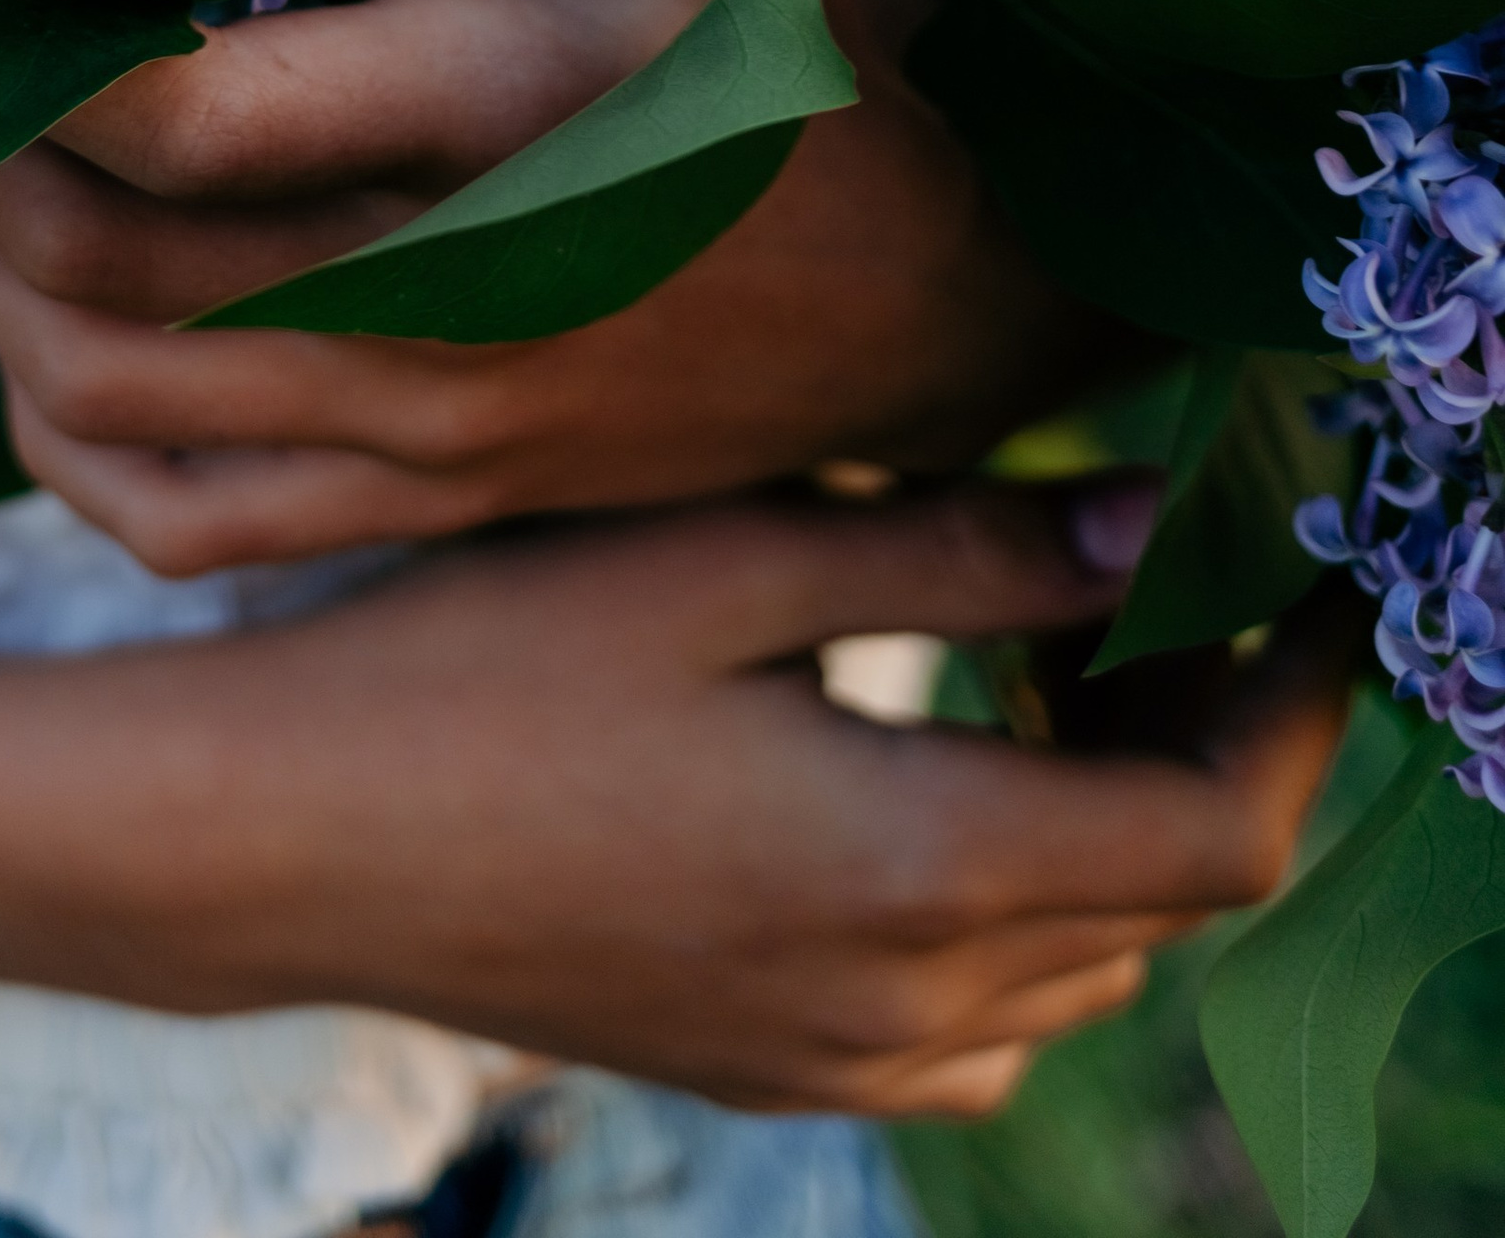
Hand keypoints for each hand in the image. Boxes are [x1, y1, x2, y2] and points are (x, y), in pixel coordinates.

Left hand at [0, 0, 1100, 571]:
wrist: (988, 298)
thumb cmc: (847, 65)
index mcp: (501, 127)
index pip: (183, 122)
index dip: (29, 53)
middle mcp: (445, 308)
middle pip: (100, 272)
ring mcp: (435, 433)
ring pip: (107, 406)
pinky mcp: (442, 503)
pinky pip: (190, 527)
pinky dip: (70, 447)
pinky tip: (49, 342)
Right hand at [173, 476, 1348, 1116]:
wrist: (286, 839)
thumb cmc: (485, 663)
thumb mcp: (725, 557)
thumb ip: (955, 552)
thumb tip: (1144, 529)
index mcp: (915, 867)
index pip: (1220, 830)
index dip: (1296, 703)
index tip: (1308, 582)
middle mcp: (903, 999)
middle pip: (1165, 900)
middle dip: (1211, 740)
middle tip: (1177, 579)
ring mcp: (832, 1056)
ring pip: (1080, 966)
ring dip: (1113, 828)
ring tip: (1059, 665)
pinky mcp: (764, 1065)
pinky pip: (976, 1019)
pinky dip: (1016, 908)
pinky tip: (935, 781)